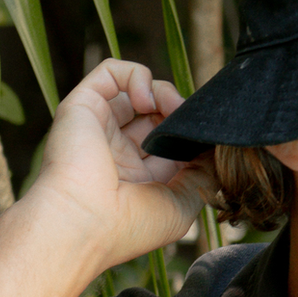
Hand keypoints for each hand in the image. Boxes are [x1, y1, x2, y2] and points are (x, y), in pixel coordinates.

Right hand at [27, 60, 215, 269]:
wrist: (83, 223)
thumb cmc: (128, 225)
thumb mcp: (181, 206)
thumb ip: (203, 175)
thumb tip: (214, 148)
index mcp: (136, 176)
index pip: (169, 142)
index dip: (188, 134)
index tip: (205, 136)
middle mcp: (116, 150)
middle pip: (156, 113)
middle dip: (178, 112)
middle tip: (189, 122)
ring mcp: (99, 126)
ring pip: (137, 89)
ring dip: (163, 92)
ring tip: (170, 108)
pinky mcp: (83, 105)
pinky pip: (111, 71)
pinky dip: (136, 75)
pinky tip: (146, 100)